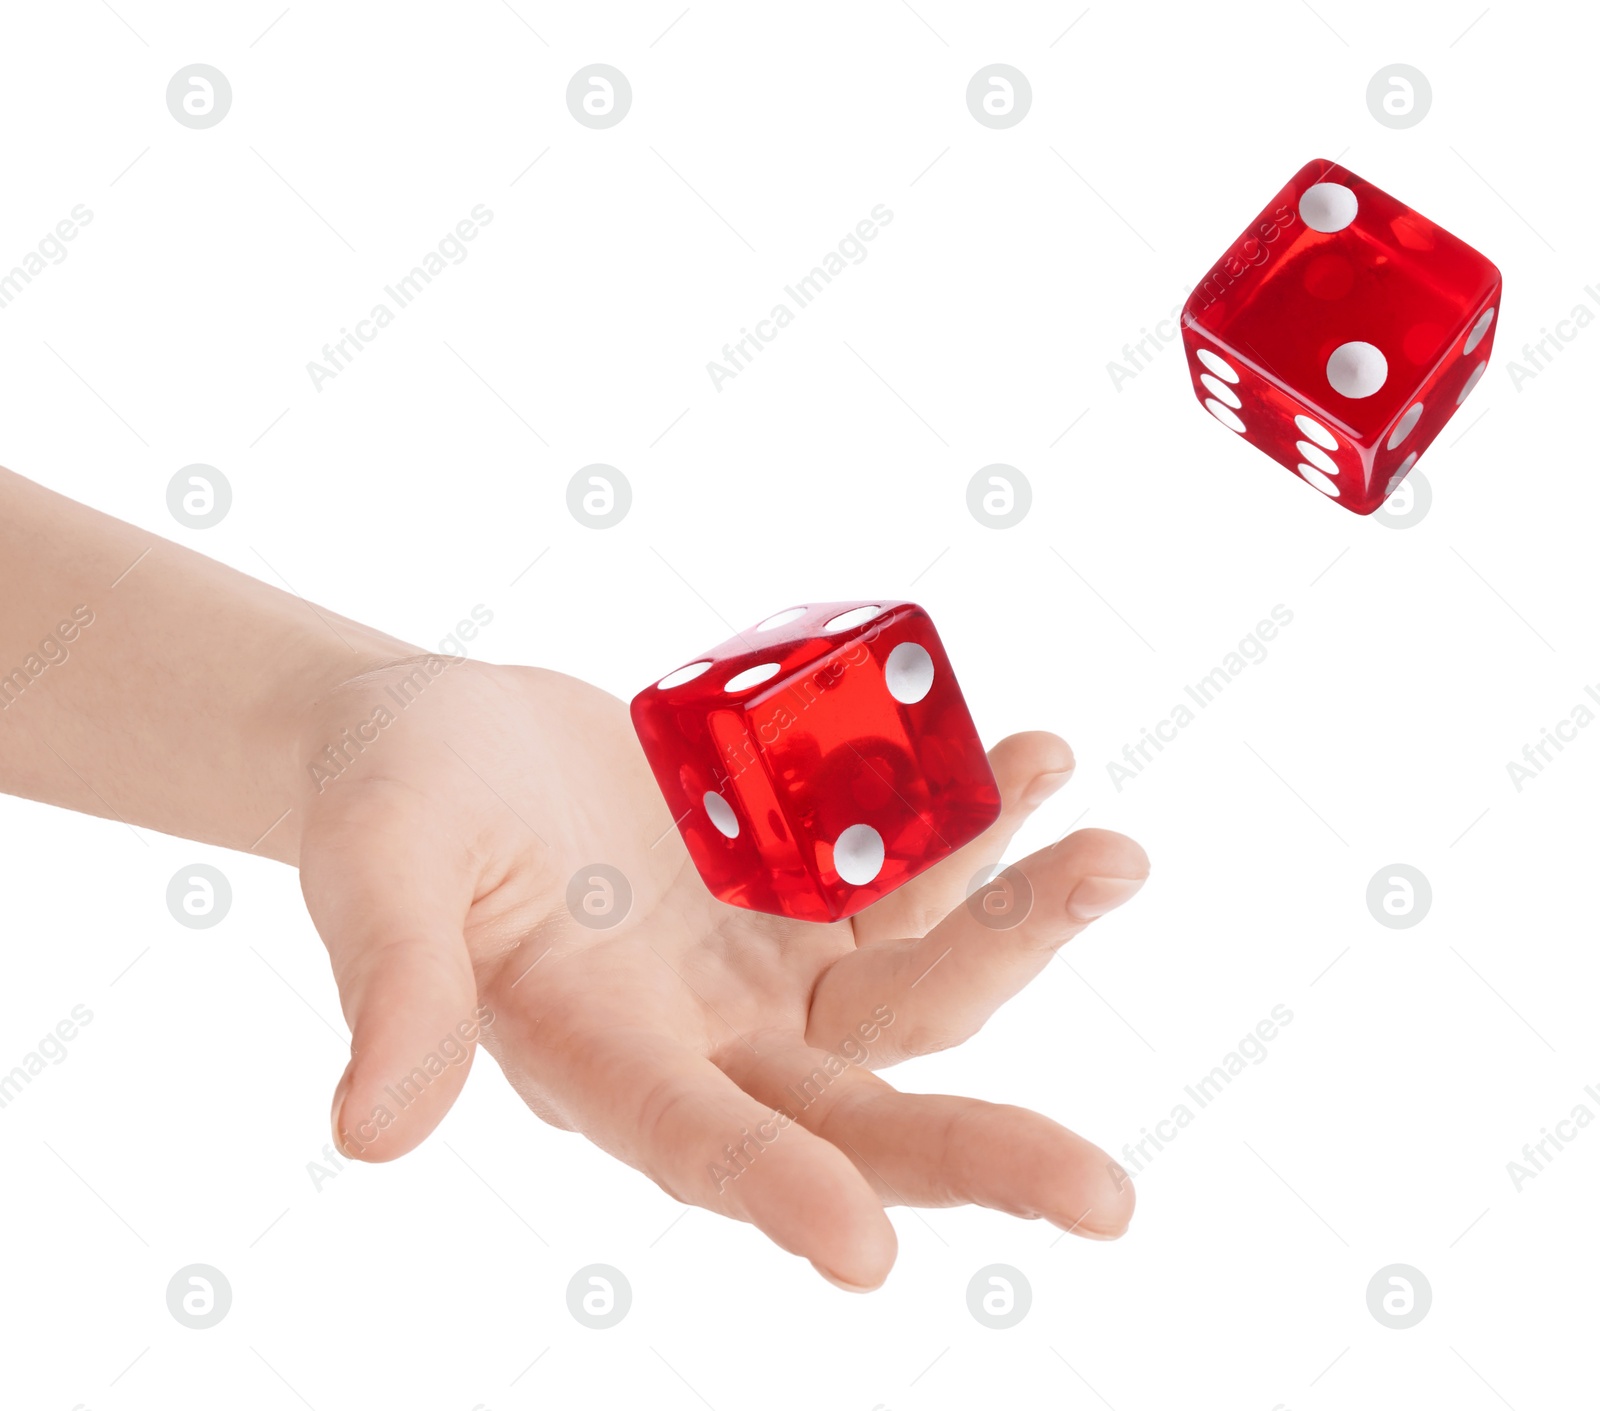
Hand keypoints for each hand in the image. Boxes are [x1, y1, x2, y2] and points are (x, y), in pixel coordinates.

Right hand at [298, 657, 1149, 1290]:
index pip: (691, 1142)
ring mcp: (769, 968)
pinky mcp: (803, 892)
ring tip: (1113, 855)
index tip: (866, 1255)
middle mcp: (705, 1041)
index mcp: (597, 1059)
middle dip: (980, 1152)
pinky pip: (912, 875)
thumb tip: (370, 1131)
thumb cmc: (391, 799)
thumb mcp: (380, 866)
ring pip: (918, 985)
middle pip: (855, 1109)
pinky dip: (980, 833)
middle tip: (1106, 1198)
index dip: (773, 1193)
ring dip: (1018, 929)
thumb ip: (395, 984)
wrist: (454, 735)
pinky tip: (1032, 768)